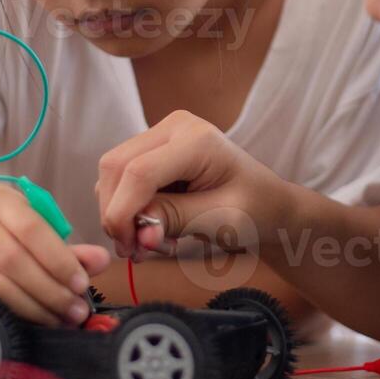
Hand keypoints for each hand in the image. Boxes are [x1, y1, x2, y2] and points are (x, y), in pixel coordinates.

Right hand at [0, 182, 110, 326]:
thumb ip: (68, 249)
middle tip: (77, 309)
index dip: (59, 259)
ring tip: (62, 319)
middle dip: (50, 289)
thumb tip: (102, 261)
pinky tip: (36, 325)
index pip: (31, 228)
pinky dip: (14, 317)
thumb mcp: (35, 234)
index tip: (82, 283)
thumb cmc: (6, 239)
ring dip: (35, 308)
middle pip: (14, 259)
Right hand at [95, 110, 289, 260]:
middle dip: (117, 214)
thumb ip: (177, 219)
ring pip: (112, 173)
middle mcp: (175, 127)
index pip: (139, 172)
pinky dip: (127, 208)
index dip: (124, 213)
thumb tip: (139, 234)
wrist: (267, 203)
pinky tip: (154, 227)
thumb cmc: (255, 210)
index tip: (130, 248)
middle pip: (116, 167)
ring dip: (121, 213)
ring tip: (153, 242)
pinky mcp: (152, 149)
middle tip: (135, 251)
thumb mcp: (222, 220)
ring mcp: (162, 134)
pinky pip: (121, 178)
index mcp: (197, 139)